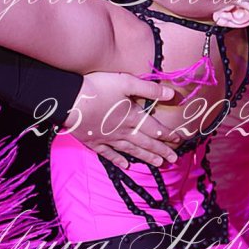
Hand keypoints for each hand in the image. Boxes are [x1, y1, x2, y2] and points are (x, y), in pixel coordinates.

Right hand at [61, 72, 180, 168]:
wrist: (70, 101)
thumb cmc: (98, 88)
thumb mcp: (126, 82)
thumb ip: (150, 89)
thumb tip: (172, 94)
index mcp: (132, 117)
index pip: (155, 128)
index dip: (168, 134)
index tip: (179, 140)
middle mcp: (123, 131)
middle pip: (146, 143)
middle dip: (161, 151)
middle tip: (173, 160)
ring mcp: (108, 139)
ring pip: (131, 150)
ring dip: (146, 157)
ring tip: (158, 164)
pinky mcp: (94, 142)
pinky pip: (109, 154)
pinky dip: (118, 160)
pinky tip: (125, 166)